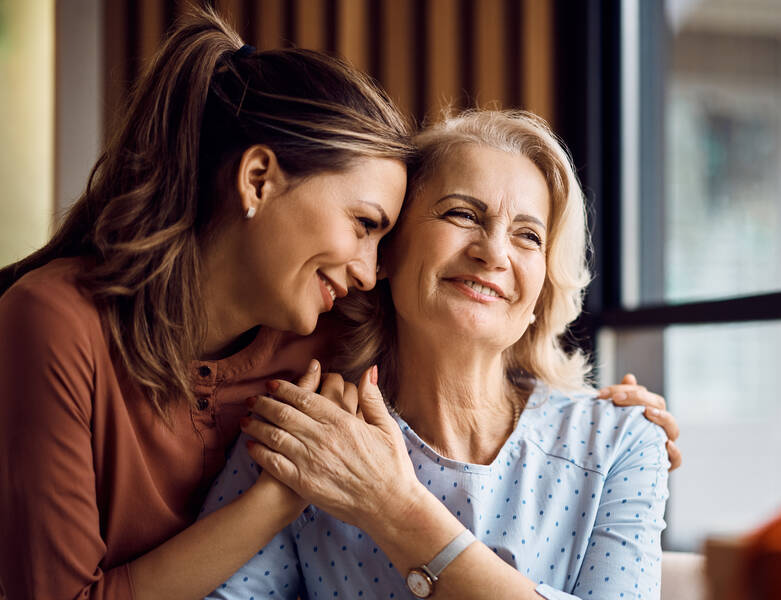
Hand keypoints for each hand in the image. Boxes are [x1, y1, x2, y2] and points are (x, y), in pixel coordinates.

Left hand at [244, 365, 421, 531]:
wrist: (389, 505)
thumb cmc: (392, 466)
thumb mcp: (387, 427)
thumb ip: (372, 397)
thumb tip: (369, 369)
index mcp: (341, 421)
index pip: (304, 398)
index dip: (284, 389)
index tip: (271, 384)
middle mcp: (323, 438)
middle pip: (284, 414)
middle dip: (263, 404)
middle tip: (251, 399)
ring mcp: (312, 461)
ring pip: (274, 436)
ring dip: (256, 425)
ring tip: (245, 420)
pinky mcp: (305, 483)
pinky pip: (275, 464)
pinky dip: (260, 453)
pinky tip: (251, 447)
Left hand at [597, 373, 681, 469]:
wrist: (614, 472)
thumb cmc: (616, 439)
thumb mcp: (615, 418)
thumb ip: (621, 397)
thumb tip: (630, 377)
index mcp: (647, 412)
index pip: (643, 394)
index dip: (625, 390)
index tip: (602, 393)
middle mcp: (658, 426)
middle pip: (658, 405)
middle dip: (638, 398)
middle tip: (617, 398)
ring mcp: (663, 443)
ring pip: (672, 428)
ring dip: (661, 418)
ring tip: (647, 412)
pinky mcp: (664, 464)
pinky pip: (676, 459)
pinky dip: (674, 452)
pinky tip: (666, 444)